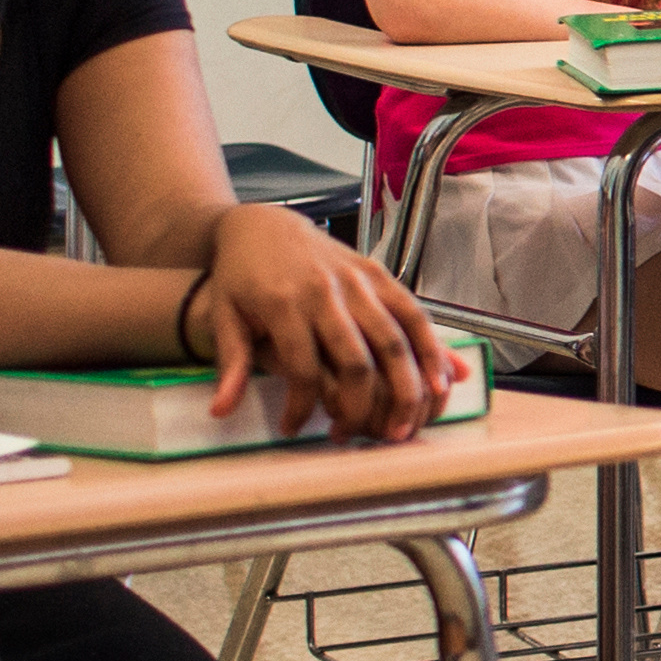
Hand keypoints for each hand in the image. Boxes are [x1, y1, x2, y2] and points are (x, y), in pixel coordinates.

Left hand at [194, 206, 444, 447]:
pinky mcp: (378, 272)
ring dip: (408, 384)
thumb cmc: (241, 275)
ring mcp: (357, 279)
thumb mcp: (225, 316)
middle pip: (357, 358)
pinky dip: (430, 348)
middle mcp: (325, 291)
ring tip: (411, 422)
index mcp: (283, 303)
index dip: (300, 406)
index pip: (301, 367)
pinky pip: (413, 313)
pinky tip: (440, 379)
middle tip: (367, 437)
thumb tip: (220, 411)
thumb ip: (230, 363)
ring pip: (394, 338)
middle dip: (366, 405)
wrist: (264, 222)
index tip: (294, 429)